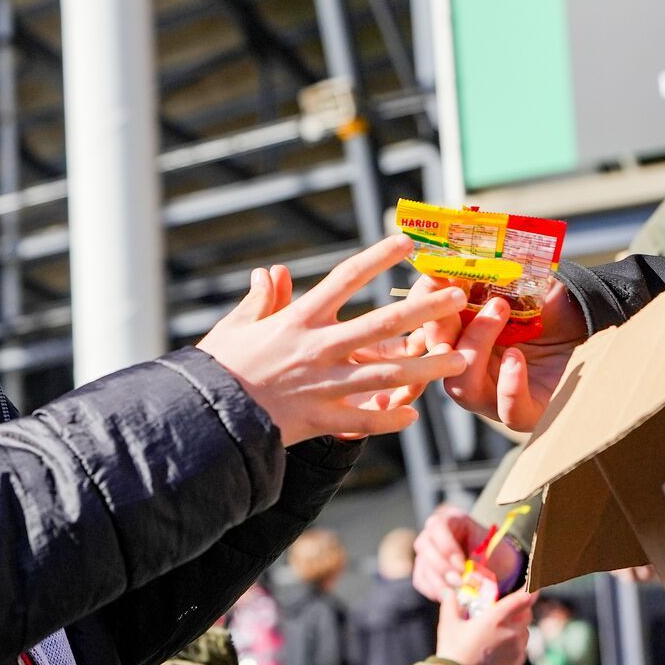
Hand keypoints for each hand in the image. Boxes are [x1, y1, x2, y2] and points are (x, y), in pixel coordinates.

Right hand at [197, 235, 468, 444]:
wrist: (204, 418)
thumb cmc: (216, 370)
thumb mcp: (234, 327)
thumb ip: (259, 301)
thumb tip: (269, 273)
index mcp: (297, 319)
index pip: (345, 278)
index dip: (377, 257)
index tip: (407, 244)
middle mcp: (317, 348)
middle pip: (382, 324)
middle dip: (424, 311)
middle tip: (458, 299)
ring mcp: (323, 385)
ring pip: (386, 374)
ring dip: (426, 366)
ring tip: (460, 360)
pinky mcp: (320, 420)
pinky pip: (363, 421)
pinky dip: (388, 419)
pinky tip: (412, 416)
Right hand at [412, 503, 519, 601]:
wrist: (494, 562)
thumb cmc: (493, 552)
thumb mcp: (491, 551)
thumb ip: (478, 562)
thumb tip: (467, 580)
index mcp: (452, 519)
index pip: (437, 526)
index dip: (446, 546)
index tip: (461, 565)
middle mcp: (433, 533)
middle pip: (424, 545)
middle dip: (441, 567)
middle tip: (459, 582)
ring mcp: (426, 551)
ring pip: (421, 565)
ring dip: (438, 582)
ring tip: (456, 594)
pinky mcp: (423, 569)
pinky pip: (420, 580)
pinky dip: (433, 590)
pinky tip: (449, 597)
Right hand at [416, 277, 587, 429]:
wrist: (593, 320)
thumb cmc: (552, 303)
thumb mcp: (521, 279)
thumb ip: (490, 270)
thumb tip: (458, 247)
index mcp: (462, 337)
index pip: (428, 326)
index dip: (423, 305)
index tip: (433, 275)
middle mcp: (472, 368)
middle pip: (435, 358)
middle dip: (441, 326)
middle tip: (459, 294)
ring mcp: (496, 395)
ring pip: (463, 387)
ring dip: (475, 347)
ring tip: (499, 310)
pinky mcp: (528, 413)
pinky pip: (508, 410)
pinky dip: (510, 385)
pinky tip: (517, 357)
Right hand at [434, 588, 536, 664]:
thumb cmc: (453, 651)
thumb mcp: (448, 625)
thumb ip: (450, 605)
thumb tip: (448, 593)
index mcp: (497, 618)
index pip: (523, 597)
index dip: (532, 586)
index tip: (536, 579)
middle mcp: (511, 632)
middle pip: (526, 614)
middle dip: (520, 608)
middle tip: (508, 607)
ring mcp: (516, 649)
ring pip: (525, 632)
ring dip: (518, 627)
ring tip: (500, 630)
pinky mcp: (516, 663)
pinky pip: (521, 648)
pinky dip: (515, 644)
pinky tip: (500, 647)